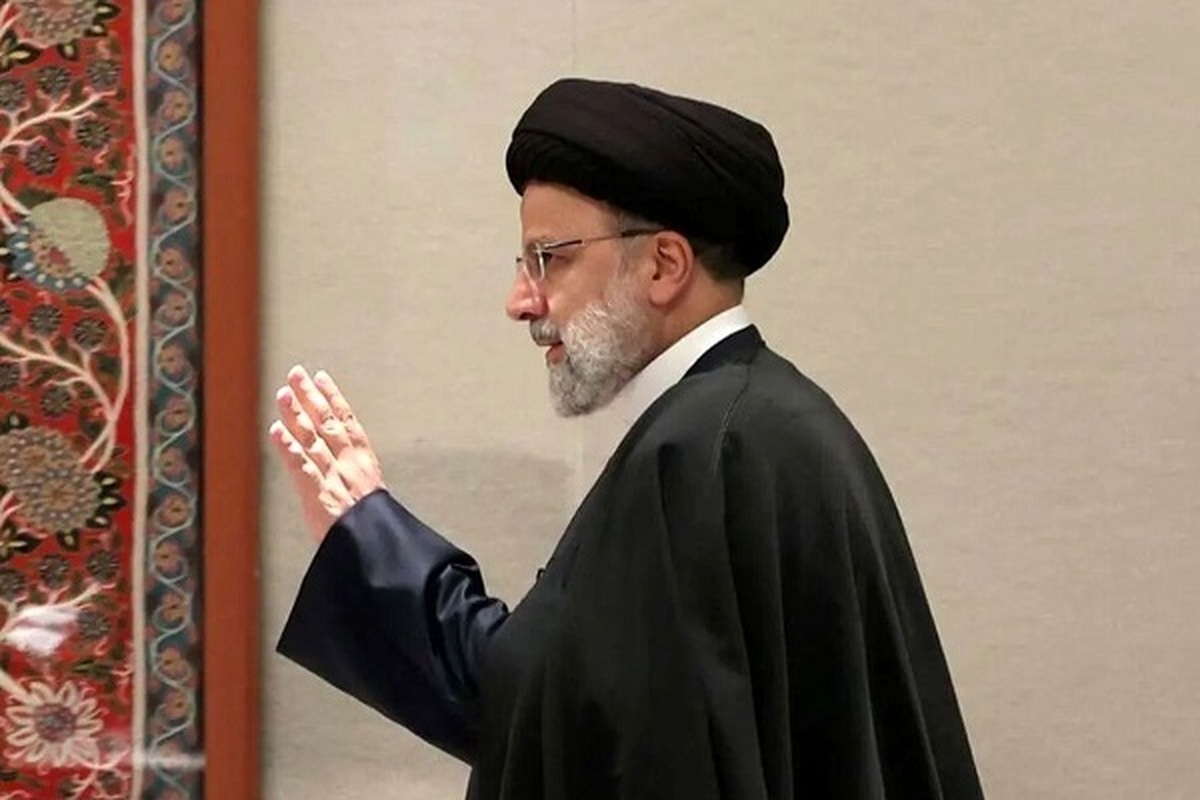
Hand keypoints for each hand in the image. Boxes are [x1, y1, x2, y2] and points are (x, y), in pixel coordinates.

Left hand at [268, 365, 384, 543]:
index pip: (348, 422)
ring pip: (312, 439)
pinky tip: (275, 430)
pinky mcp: (318, 495)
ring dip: (296, 414)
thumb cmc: (377, 531)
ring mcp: (334, 478)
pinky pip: (300, 466)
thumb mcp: (374, 503)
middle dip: (310, 396)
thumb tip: (351, 479)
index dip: (334, 398)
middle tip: (296, 373)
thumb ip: (359, 486)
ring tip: (283, 393)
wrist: (378, 549)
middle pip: (328, 423)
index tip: (322, 377)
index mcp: (366, 464)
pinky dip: (287, 447)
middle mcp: (350, 465)